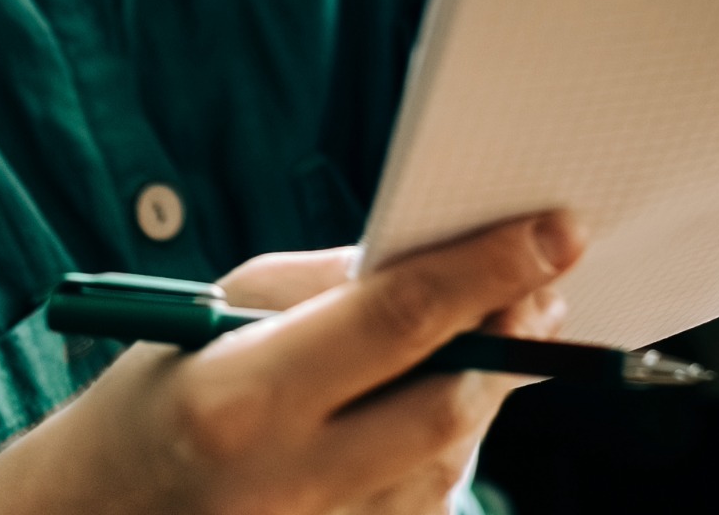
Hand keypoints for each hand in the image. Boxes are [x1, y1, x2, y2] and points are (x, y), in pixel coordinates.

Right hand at [0, 213, 581, 514]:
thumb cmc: (159, 392)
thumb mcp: (222, 309)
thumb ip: (334, 284)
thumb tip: (447, 258)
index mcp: (242, 396)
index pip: (399, 319)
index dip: (490, 269)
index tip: (558, 231)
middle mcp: (286, 481)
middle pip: (448, 403)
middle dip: (511, 338)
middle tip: (544, 286)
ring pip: (449, 459)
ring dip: (483, 393)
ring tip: (487, 338)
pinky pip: (427, 503)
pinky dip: (446, 447)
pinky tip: (432, 406)